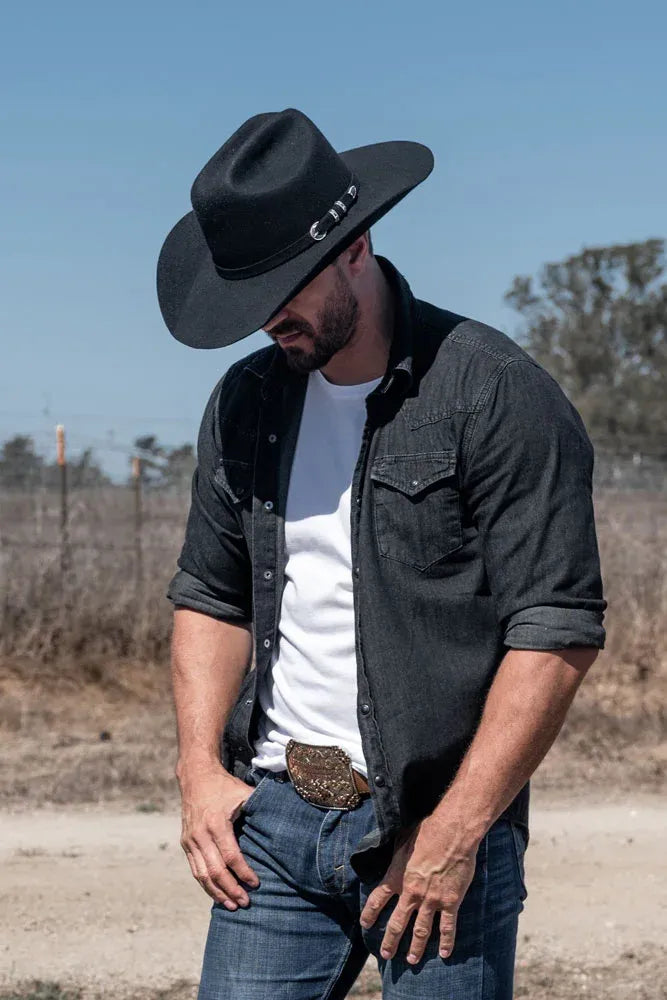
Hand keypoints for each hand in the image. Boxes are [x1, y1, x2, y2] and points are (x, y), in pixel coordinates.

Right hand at [177, 759, 259, 908]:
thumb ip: (259, 807)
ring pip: (202, 875)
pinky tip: (217, 894)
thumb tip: (282, 821)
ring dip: (217, 893)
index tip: (256, 883)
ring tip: (232, 906)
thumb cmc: (224, 786)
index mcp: (216, 823)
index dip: (243, 872)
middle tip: (245, 903)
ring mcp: (190, 840)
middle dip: (231, 889)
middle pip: (215, 871)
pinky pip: (195, 869)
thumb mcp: (243, 792)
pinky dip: (206, 884)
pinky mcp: (185, 843)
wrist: (195, 777)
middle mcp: (201, 834)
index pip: (231, 856)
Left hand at [359, 815, 478, 964]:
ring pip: (421, 930)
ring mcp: (431, 900)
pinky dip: (446, 942)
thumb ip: (396, 855)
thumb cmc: (427, 831)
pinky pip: (448, 926)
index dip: (370, 913)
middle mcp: (411, 893)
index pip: (377, 899)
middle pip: (397, 923)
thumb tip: (390, 856)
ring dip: (415, 947)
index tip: (365, 924)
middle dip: (390, 941)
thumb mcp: (403, 840)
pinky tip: (444, 954)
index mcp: (397, 877)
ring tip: (411, 960)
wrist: (452, 833)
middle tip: (385, 955)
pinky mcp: (451, 902)